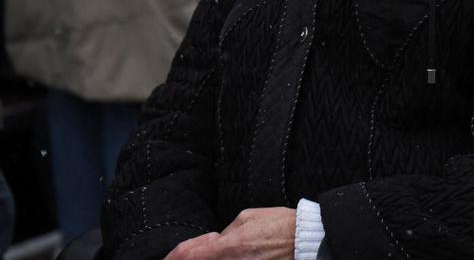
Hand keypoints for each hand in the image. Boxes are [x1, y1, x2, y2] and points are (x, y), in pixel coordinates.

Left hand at [166, 207, 296, 259]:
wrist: (308, 242)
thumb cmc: (281, 226)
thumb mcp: (248, 218)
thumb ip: (225, 232)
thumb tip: (213, 243)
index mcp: (228, 246)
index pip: (188, 256)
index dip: (172, 259)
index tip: (166, 259)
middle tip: (178, 257)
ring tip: (206, 256)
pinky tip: (224, 258)